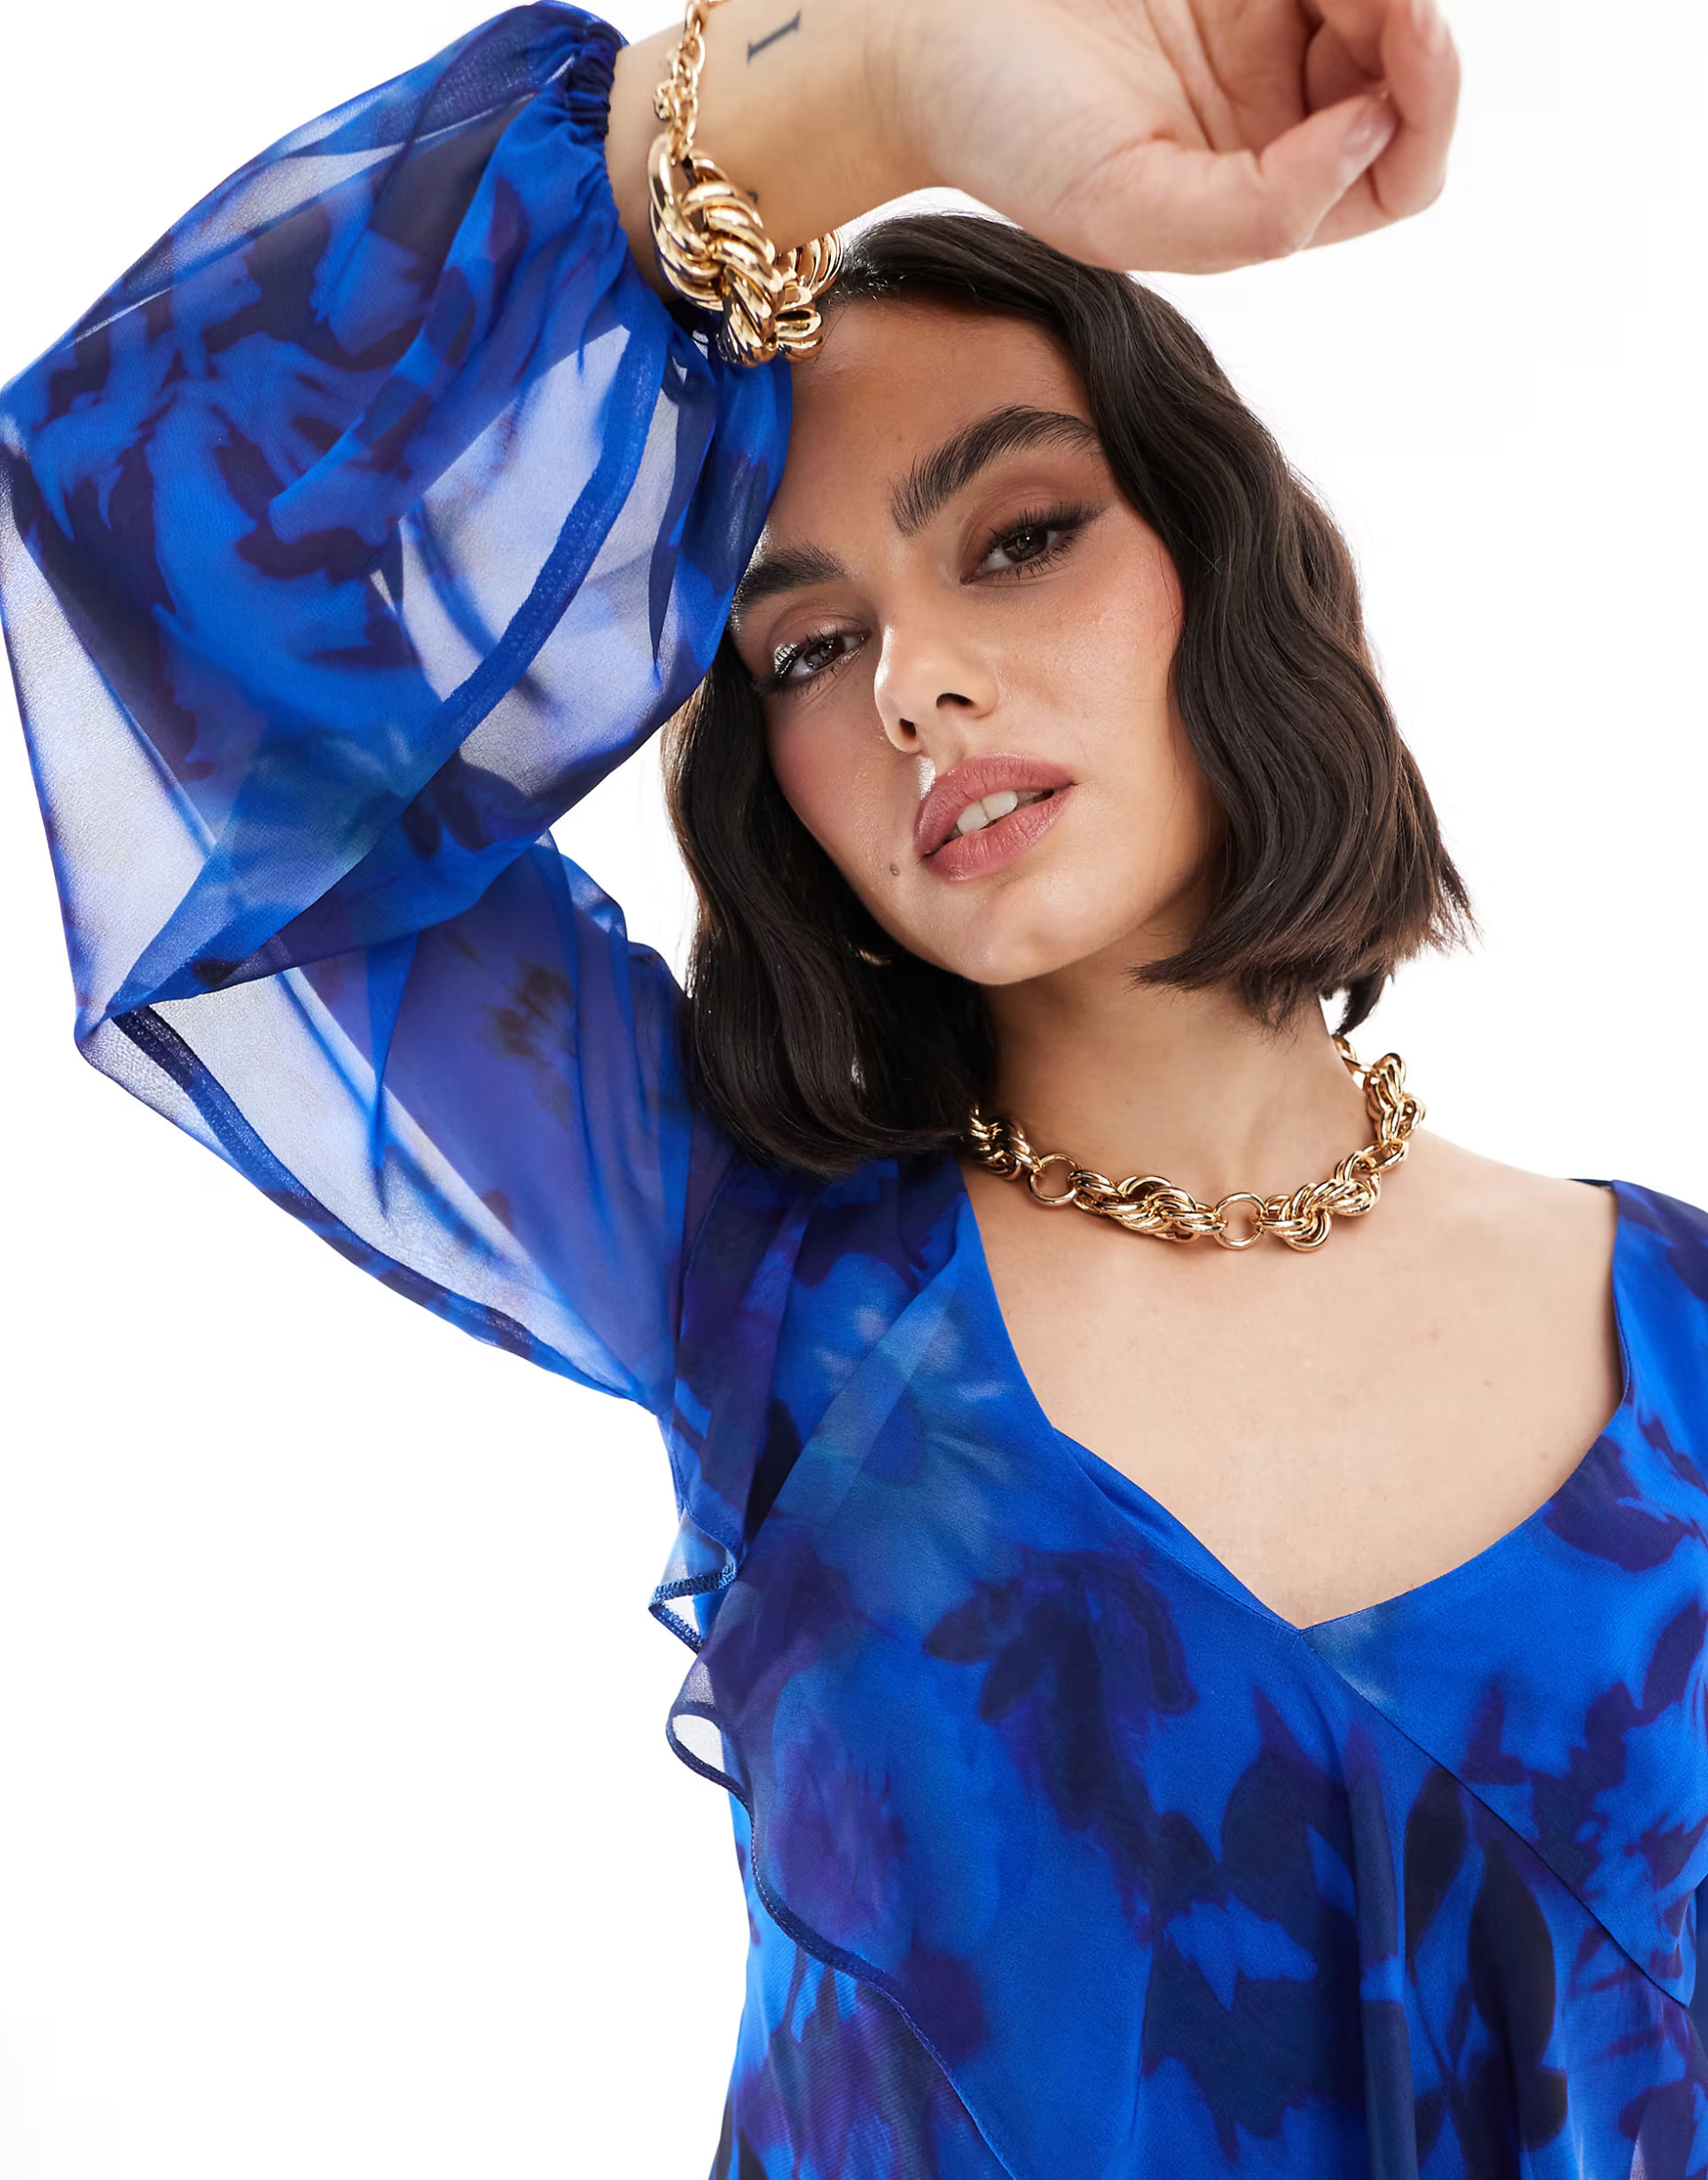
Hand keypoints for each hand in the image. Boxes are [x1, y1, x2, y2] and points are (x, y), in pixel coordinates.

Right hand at [886, 0, 1459, 271]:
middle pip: (1406, 64)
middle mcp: (1281, 106)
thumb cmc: (1008, 133)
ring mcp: (1264, 17)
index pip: (1398, 170)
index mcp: (1265, 190)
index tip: (1405, 36)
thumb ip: (1256, 213)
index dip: (1426, 109)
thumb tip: (1370, 137)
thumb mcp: (1125, 211)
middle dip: (1405, 18)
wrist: (917, 36)